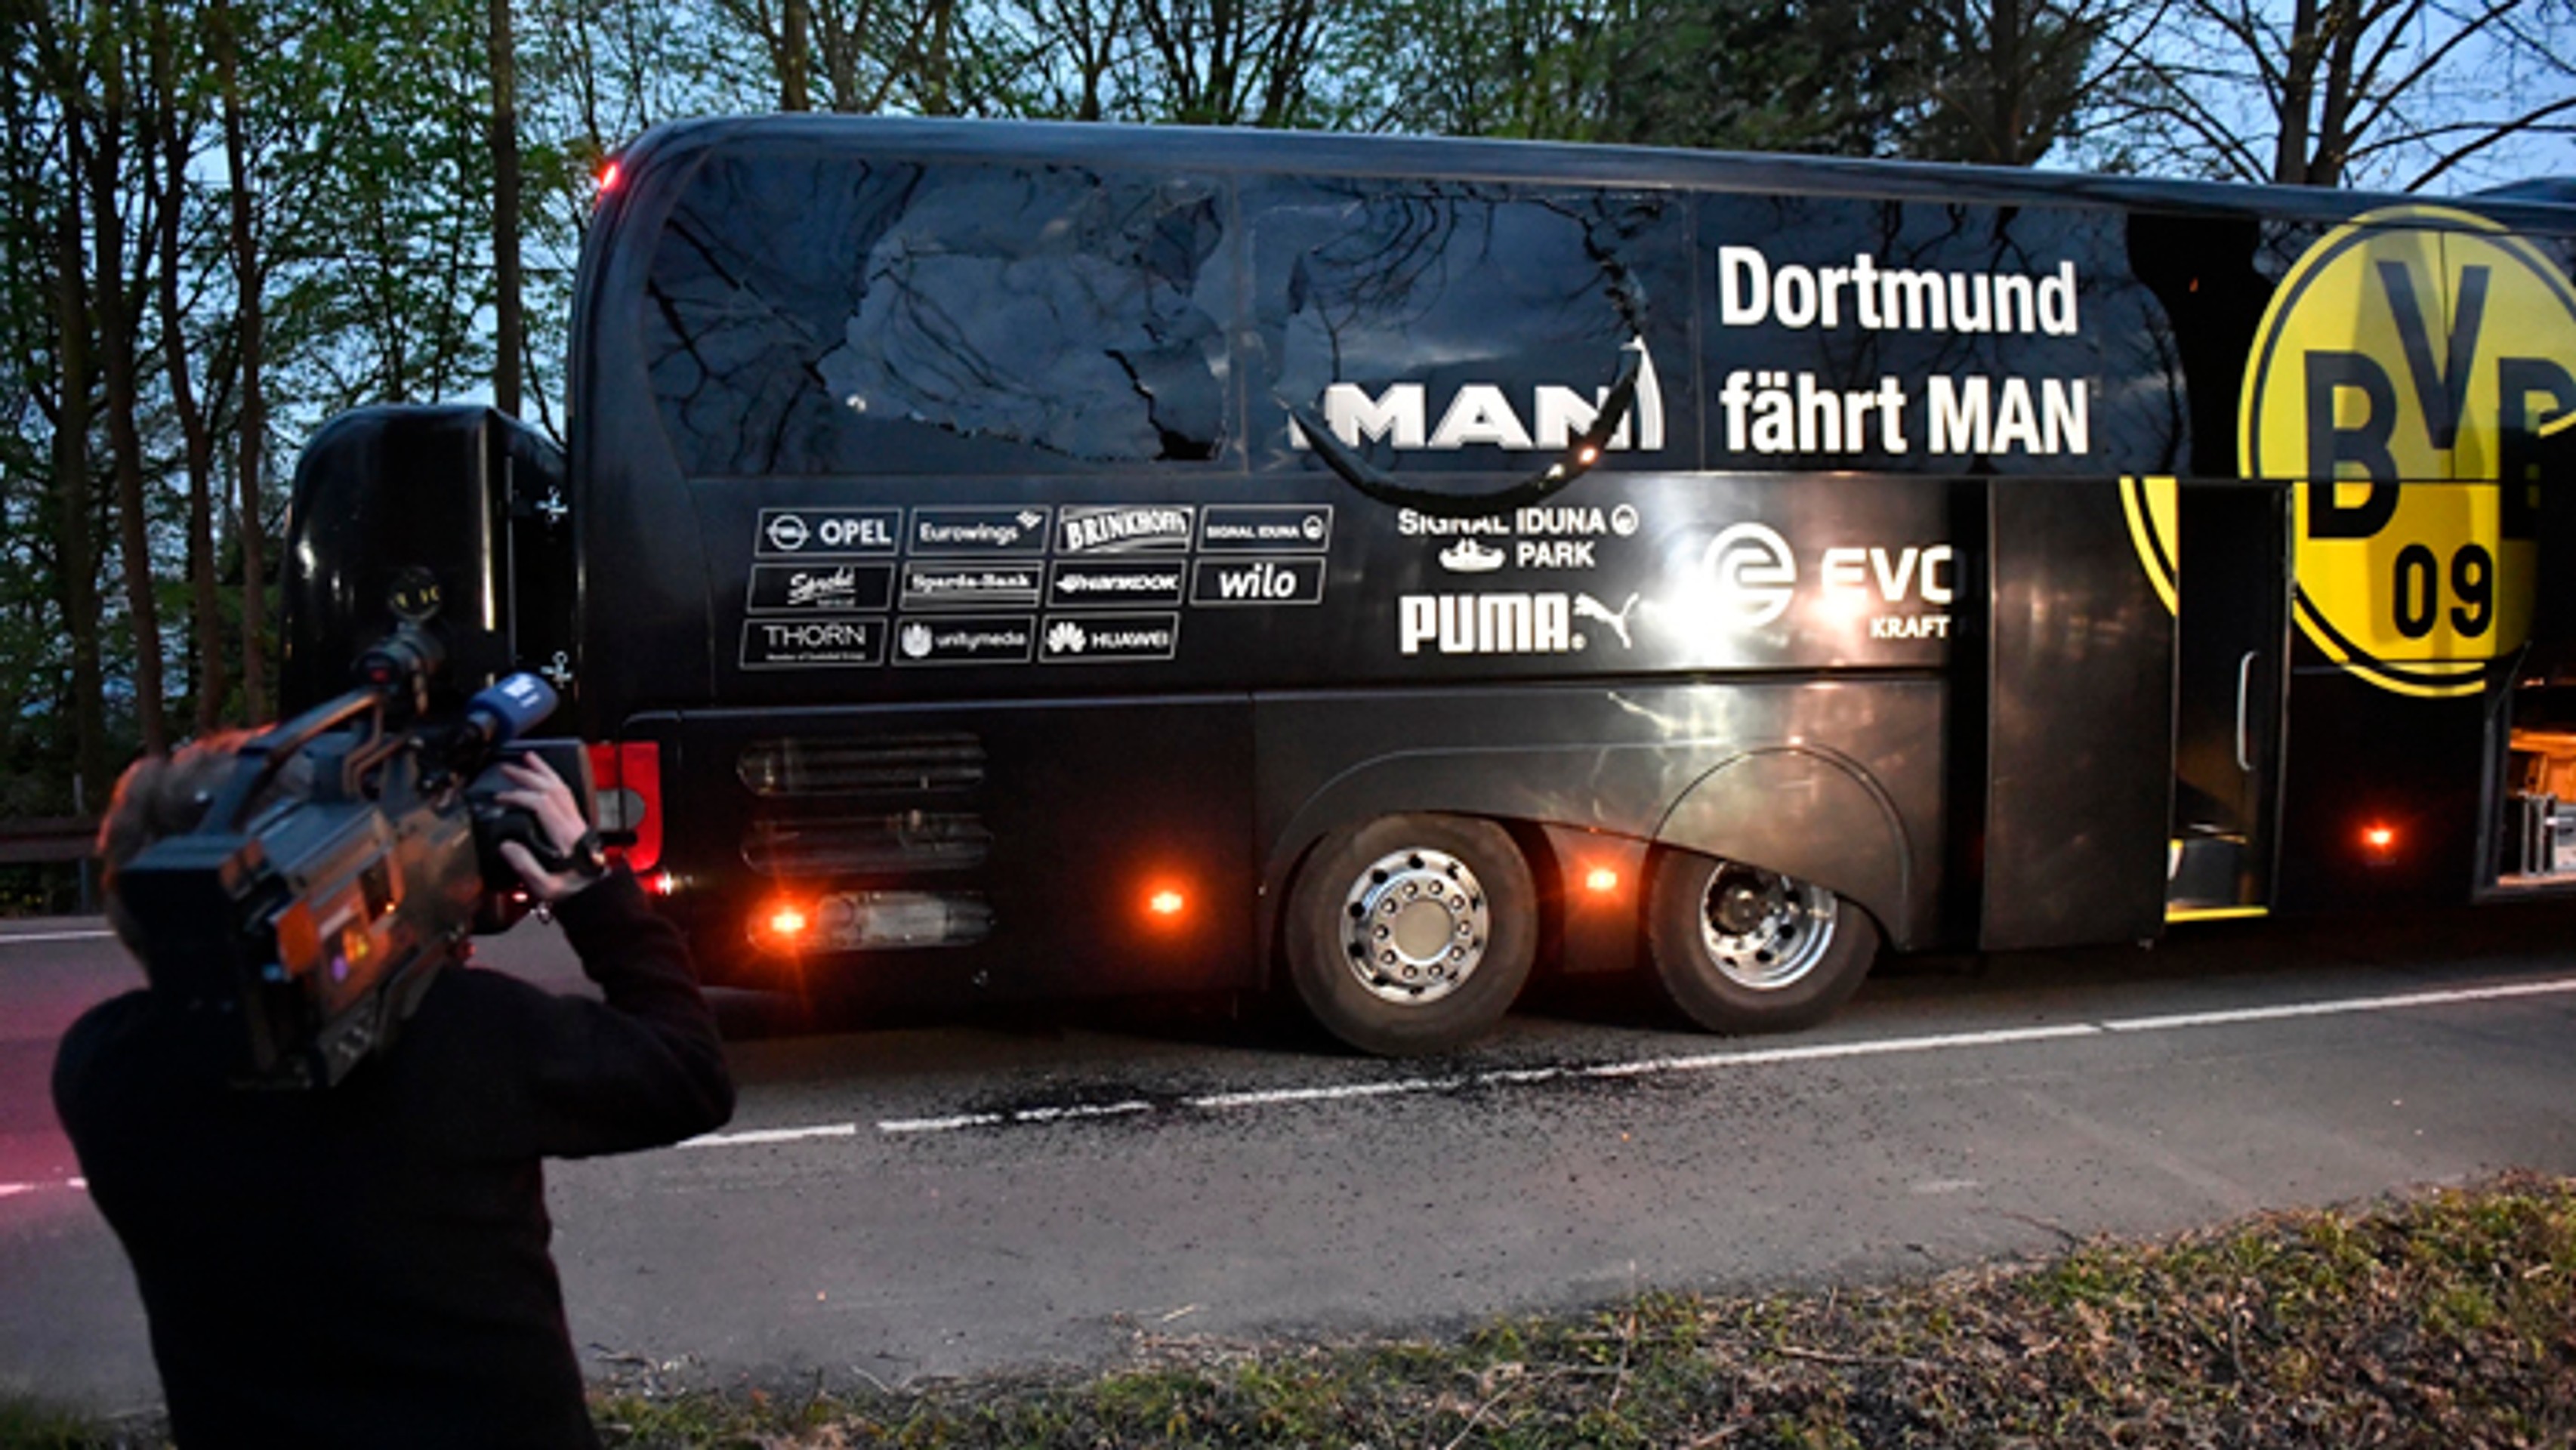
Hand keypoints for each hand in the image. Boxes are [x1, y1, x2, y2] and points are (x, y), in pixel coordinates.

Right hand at [494, 755, 605, 902]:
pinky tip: (546, 780)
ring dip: (544, 772)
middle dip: (527, 775)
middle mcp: (574, 825)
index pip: (541, 803)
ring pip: (562, 788)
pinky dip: (554, 781)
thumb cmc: (576, 892)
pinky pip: (567, 795)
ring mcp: (578, 823)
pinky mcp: (579, 825)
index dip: (519, 796)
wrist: (599, 895)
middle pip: (552, 788)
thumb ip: (526, 867)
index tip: (500, 798)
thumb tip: (507, 846)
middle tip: (507, 768)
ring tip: (529, 760)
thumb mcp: (547, 887)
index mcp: (565, 836)